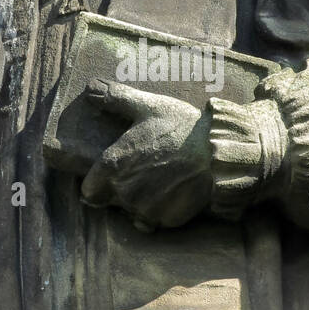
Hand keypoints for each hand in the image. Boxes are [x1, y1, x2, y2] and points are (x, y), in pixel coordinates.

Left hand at [80, 81, 212, 229]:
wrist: (219, 152)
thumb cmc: (181, 126)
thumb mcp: (147, 106)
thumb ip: (115, 99)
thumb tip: (90, 88)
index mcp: (113, 166)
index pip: (88, 190)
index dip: (96, 183)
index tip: (106, 175)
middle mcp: (125, 192)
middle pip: (110, 201)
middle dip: (119, 191)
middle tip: (138, 173)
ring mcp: (147, 209)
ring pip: (132, 212)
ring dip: (139, 202)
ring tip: (157, 181)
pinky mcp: (167, 220)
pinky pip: (154, 220)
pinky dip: (159, 210)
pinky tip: (171, 192)